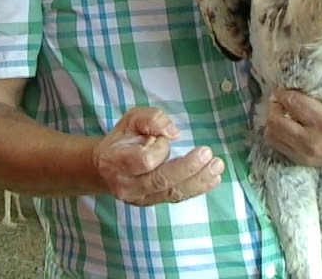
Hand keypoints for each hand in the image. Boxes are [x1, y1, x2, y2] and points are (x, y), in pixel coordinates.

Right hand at [91, 107, 224, 205]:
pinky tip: (213, 179)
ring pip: (172, 193)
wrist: (104, 168)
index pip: (144, 160)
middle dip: (187, 168)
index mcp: (117, 161)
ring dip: (198, 181)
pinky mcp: (151, 203)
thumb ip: (150, 119)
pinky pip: (176, 198)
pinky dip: (197, 189)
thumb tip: (173, 132)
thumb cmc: (121, 140)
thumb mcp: (130, 119)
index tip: (165, 138)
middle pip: (161, 180)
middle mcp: (127, 185)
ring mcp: (139, 197)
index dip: (160, 148)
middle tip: (208, 154)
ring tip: (217, 167)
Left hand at [263, 90, 321, 170]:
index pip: (293, 102)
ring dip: (272, 121)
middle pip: (275, 119)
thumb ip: (318, 98)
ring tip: (280, 114)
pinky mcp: (302, 161)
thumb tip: (293, 89)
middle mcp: (312, 139)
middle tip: (279, 101)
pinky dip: (276, 134)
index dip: (283, 93)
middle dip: (274, 106)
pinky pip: (277, 146)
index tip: (282, 89)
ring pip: (271, 133)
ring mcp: (305, 153)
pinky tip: (284, 128)